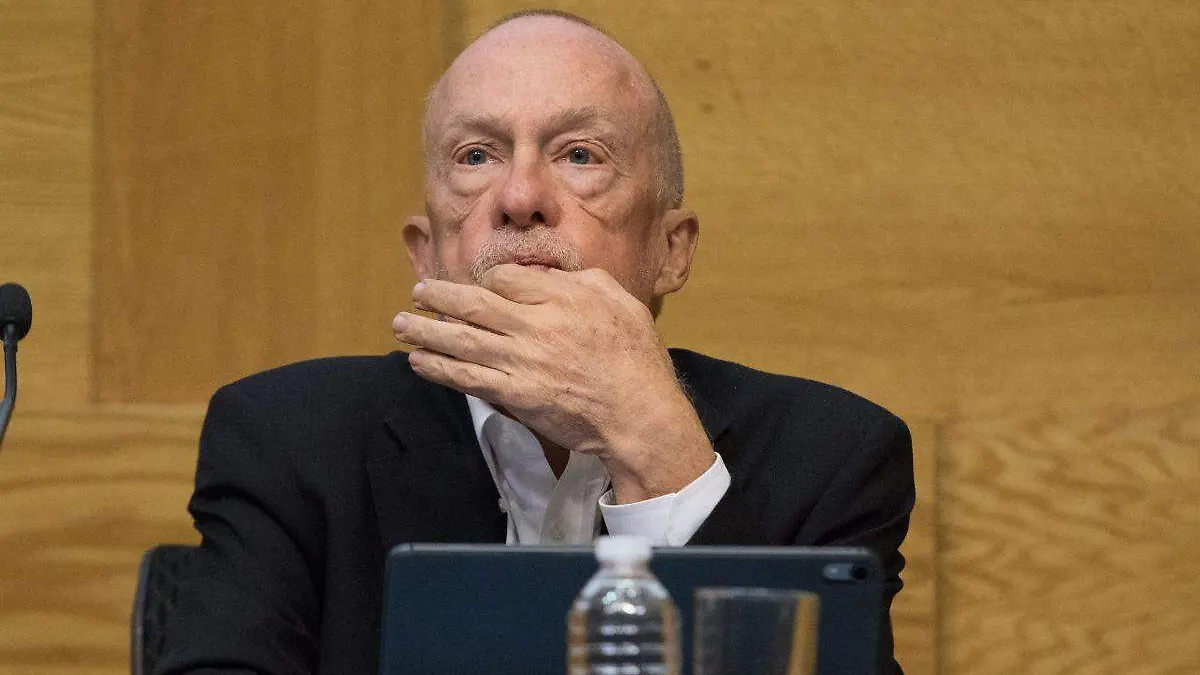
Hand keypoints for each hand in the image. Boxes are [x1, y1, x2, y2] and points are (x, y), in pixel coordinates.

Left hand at [392, 264, 713, 502]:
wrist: (639, 414)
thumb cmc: (637, 358)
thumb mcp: (621, 302)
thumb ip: (585, 281)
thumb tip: (554, 274)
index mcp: (560, 298)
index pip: (506, 278)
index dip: (487, 280)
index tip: (479, 286)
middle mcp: (535, 326)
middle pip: (474, 304)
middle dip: (440, 296)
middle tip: (418, 292)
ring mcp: (522, 362)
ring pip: (462, 340)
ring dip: (425, 331)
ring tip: (399, 324)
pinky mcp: (516, 395)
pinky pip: (468, 378)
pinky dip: (439, 369)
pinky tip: (418, 360)